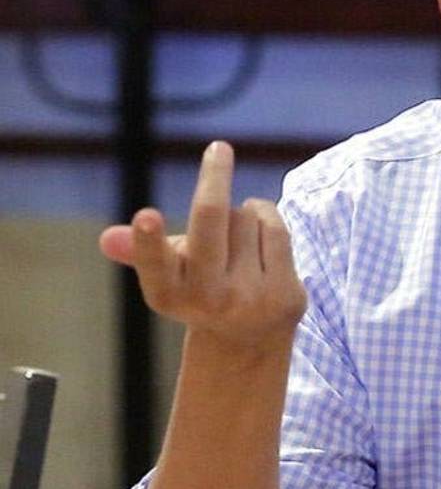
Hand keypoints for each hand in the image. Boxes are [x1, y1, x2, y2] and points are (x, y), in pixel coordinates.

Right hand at [99, 141, 306, 355]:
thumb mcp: (168, 275)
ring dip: (241, 214)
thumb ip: (142, 252)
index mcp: (168, 293)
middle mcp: (207, 299)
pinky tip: (260, 230)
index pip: (155, 264)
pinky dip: (266, 218)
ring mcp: (249, 298)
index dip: (149, 241)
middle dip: (214, 178)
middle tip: (219, 148)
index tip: (146, 216)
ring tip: (236, 238)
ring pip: (244, 216)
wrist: (249, 340)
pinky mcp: (285, 295)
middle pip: (210, 220)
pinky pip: (275, 228)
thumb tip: (108, 238)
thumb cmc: (202, 290)